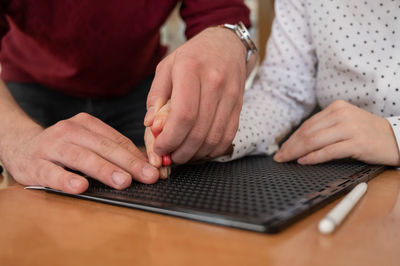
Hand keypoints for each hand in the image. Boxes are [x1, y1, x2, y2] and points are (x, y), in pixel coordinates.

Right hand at [1, 113, 159, 193]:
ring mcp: (51, 146)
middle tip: (148, 176)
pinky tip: (81, 187)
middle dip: (129, 162)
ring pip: (81, 157)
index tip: (156, 169)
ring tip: (124, 181)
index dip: (138, 155)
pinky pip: (52, 173)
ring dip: (104, 170)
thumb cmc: (64, 147)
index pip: (117, 140)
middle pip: (103, 147)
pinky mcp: (34, 165)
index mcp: (87, 124)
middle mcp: (70, 131)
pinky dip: (67, 180)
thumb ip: (113, 152)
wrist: (20, 146)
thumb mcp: (87, 143)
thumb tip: (146, 167)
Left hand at [144, 26, 247, 163]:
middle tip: (169, 156)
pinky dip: (212, 150)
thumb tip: (151, 127)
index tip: (160, 148)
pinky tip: (199, 149)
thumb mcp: (166, 68)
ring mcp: (230, 96)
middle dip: (181, 152)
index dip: (170, 139)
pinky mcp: (239, 106)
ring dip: (196, 154)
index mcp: (191, 70)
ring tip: (182, 154)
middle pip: (199, 132)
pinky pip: (227, 137)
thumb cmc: (191, 57)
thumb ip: (155, 98)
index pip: (183, 116)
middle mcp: (214, 83)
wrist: (226, 45)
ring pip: (214, 138)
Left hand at [274, 100, 399, 165]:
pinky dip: (313, 157)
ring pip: (314, 141)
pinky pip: (328, 151)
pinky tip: (303, 162)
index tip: (281, 149)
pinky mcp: (357, 142)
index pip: (307, 125)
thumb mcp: (345, 123)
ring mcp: (350, 128)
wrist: (396, 138)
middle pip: (307, 132)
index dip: (292, 138)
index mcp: (336, 108)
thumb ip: (325, 128)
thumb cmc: (367, 133)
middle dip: (290, 146)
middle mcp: (342, 115)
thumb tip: (299, 142)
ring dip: (297, 153)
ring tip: (287, 160)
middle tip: (279, 157)